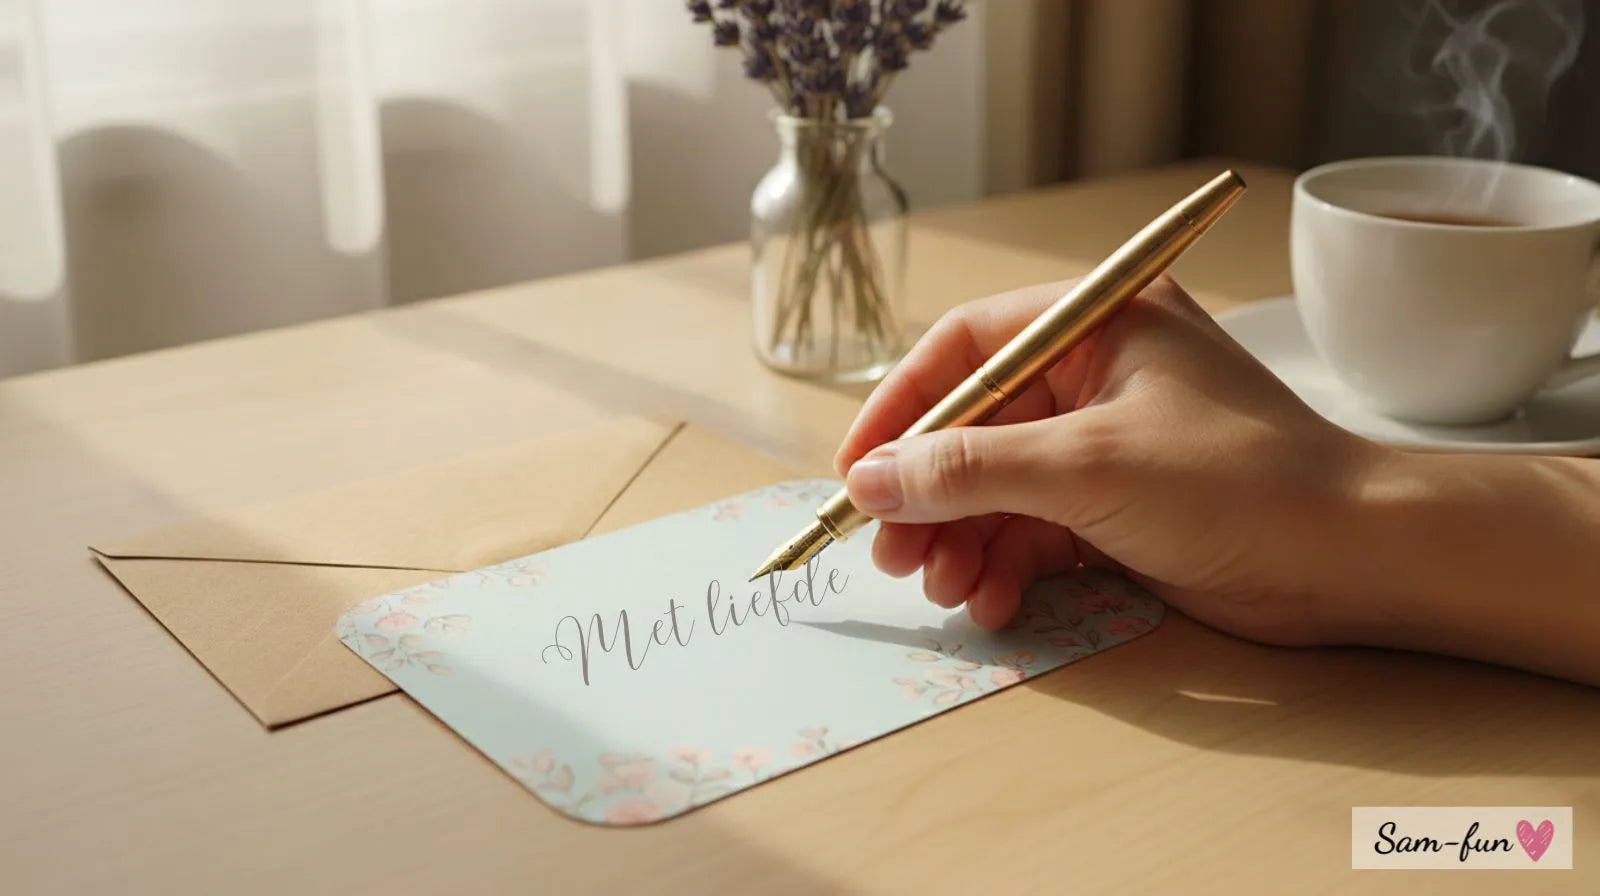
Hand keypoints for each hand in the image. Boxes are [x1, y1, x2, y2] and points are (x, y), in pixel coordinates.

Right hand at [834, 275, 1386, 645]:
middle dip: (929, 495)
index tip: (857, 470)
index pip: (965, 348)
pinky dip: (1005, 567)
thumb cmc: (1233, 480)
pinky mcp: (1117, 508)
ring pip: (998, 488)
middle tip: (891, 554)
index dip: (902, 407)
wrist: (1351, 560)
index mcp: (1094, 324)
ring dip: (962, 541)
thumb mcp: (1085, 466)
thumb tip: (869, 479)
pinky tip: (991, 603)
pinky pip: (1034, 530)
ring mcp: (1104, 445)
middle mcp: (1094, 375)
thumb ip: (969, 469)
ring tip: (945, 590)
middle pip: (973, 427)